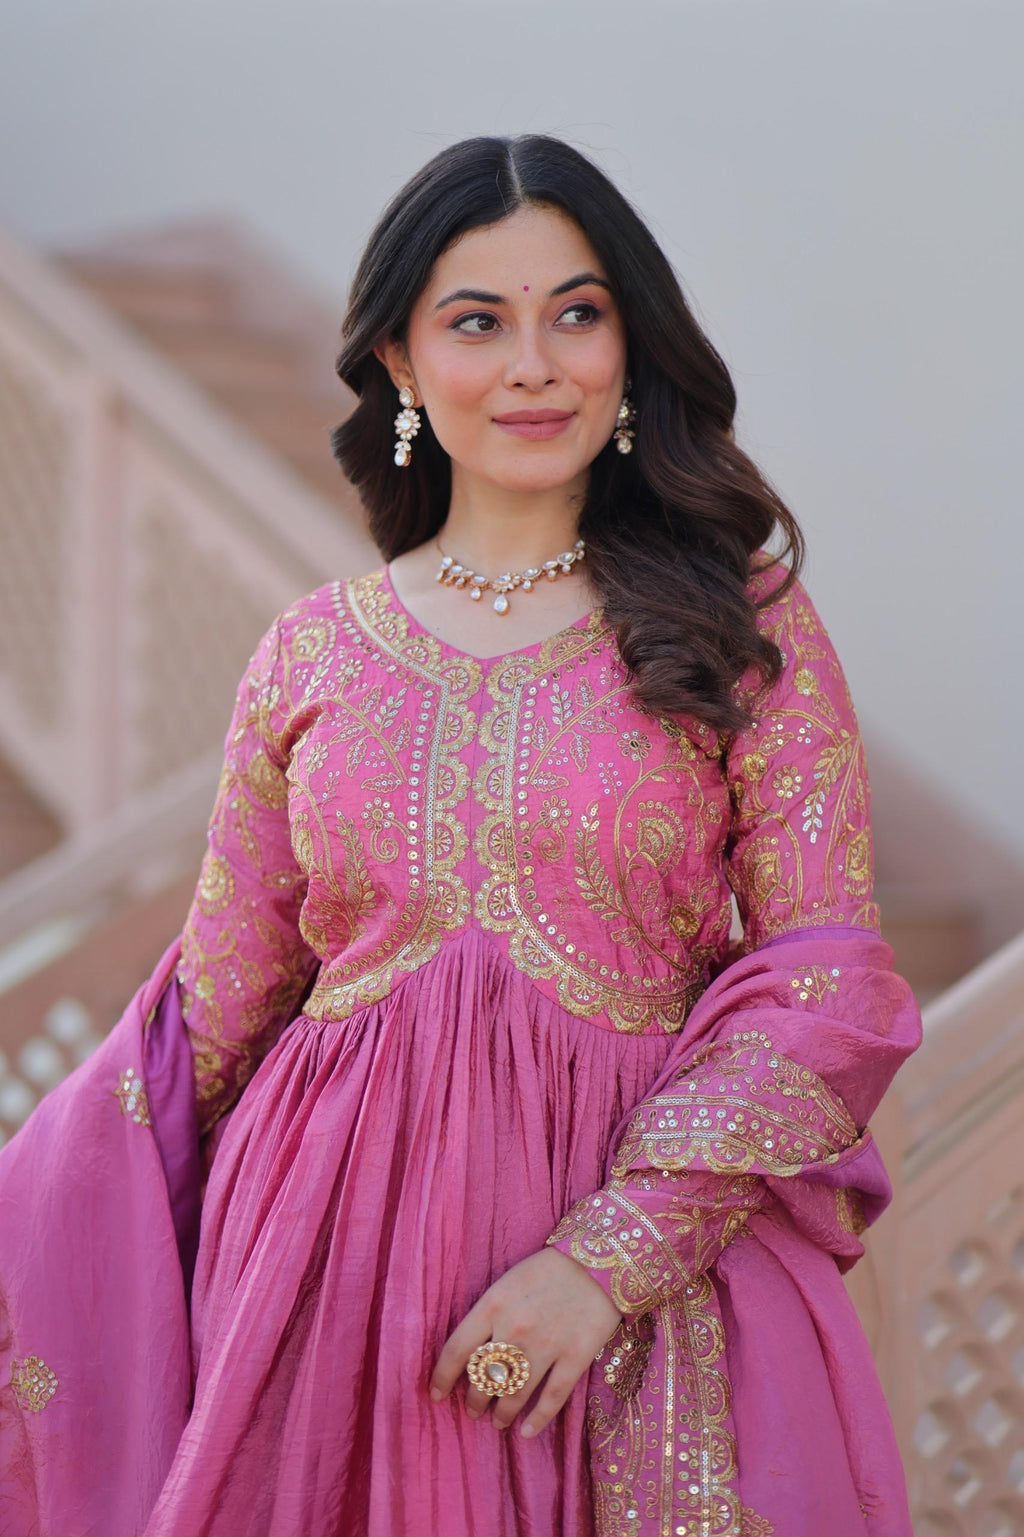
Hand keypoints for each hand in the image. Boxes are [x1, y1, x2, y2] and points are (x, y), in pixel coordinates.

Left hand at [428, 1246, 622, 1437]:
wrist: (599, 1259)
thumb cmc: (548, 1269)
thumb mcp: (507, 1282)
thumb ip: (489, 1314)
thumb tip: (471, 1352)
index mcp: (493, 1305)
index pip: (456, 1350)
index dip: (441, 1378)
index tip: (436, 1395)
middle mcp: (515, 1328)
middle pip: (484, 1378)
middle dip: (475, 1400)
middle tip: (474, 1409)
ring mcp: (546, 1345)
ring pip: (514, 1394)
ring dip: (502, 1414)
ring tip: (498, 1421)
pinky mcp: (575, 1357)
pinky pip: (551, 1398)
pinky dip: (537, 1420)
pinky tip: (526, 1431)